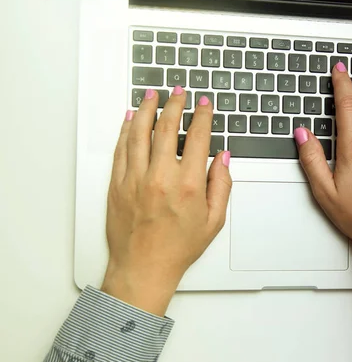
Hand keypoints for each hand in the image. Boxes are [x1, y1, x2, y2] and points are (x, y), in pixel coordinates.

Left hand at [102, 87, 230, 315]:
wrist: (143, 268)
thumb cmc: (177, 248)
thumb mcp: (213, 221)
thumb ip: (222, 185)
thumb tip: (223, 158)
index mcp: (188, 185)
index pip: (198, 138)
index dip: (202, 116)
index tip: (204, 105)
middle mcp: (161, 177)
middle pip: (167, 128)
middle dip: (175, 105)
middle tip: (179, 93)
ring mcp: (135, 179)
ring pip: (140, 133)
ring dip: (148, 110)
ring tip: (153, 95)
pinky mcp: (117, 184)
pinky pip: (121, 149)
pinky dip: (126, 131)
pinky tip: (131, 119)